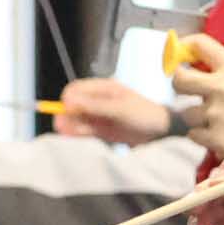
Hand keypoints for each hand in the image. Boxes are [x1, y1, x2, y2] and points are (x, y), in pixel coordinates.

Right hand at [51, 77, 167, 145]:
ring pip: (76, 119)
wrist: (161, 133)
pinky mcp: (101, 130)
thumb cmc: (145, 115)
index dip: (68, 99)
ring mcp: (99, 116)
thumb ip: (94, 106)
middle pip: (73, 105)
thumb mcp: (119, 110)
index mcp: (104, 88)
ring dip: (70, 125)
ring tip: (69, 132)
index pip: (76, 89)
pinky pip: (83, 130)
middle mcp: (98, 101)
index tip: (66, 110)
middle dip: (66, 114)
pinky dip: (77, 133)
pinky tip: (74, 135)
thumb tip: (69, 101)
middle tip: (62, 125)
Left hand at [172, 41, 223, 159]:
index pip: (199, 44)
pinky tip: (217, 130)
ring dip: (197, 115)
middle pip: (180, 79)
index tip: (181, 57)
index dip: (184, 47)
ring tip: (215, 116)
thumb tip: (183, 58)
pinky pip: (194, 134)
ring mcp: (219, 115)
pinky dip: (202, 134)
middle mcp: (223, 89)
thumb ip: (215, 64)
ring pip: (187, 112)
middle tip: (186, 87)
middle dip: (179, 83)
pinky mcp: (217, 138)